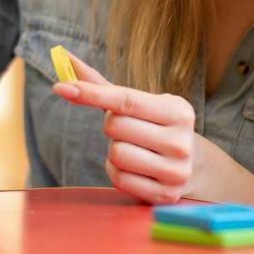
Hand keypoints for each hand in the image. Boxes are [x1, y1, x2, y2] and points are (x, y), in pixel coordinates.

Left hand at [52, 51, 195, 204]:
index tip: (60, 87)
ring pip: (116, 154)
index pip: (125, 99)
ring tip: (134, 150)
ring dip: (113, 152)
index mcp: (177, 111)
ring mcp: (177, 171)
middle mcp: (181, 141)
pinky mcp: (166, 195)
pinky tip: (135, 169)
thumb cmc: (154, 126)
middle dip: (112, 127)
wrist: (193, 166)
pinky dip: (117, 172)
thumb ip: (100, 84)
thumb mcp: (138, 103)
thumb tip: (65, 59)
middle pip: (114, 127)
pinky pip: (119, 179)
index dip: (90, 93)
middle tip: (130, 131)